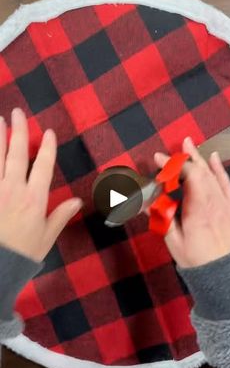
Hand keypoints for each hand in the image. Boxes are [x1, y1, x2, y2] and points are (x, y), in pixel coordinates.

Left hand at [0, 108, 81, 262]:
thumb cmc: (22, 254)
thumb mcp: (46, 237)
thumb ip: (60, 216)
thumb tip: (78, 200)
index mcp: (33, 199)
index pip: (42, 166)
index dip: (47, 148)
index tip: (48, 131)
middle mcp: (13, 189)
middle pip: (16, 154)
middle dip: (18, 132)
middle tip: (17, 113)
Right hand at [154, 137, 229, 267]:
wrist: (224, 273)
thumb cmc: (200, 261)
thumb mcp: (175, 243)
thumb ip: (163, 219)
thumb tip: (147, 202)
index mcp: (198, 210)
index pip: (188, 176)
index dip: (173, 164)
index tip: (159, 159)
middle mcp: (214, 203)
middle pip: (200, 171)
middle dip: (185, 156)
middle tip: (173, 148)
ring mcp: (225, 204)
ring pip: (213, 174)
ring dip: (200, 157)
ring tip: (190, 144)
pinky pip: (226, 183)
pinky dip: (219, 169)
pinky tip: (214, 159)